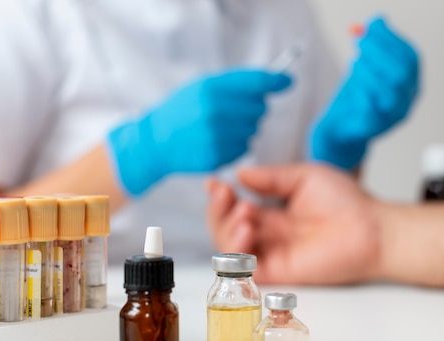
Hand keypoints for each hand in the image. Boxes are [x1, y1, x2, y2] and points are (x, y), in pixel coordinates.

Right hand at [107, 69, 291, 195]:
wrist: (156, 141)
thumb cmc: (182, 110)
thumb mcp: (202, 86)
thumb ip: (236, 83)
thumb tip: (276, 80)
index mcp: (211, 88)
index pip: (255, 81)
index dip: (276, 80)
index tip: (287, 81)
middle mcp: (215, 111)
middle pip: (260, 108)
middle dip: (253, 109)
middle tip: (234, 111)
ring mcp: (216, 136)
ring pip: (253, 130)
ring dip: (243, 129)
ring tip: (220, 128)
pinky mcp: (216, 157)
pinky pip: (244, 148)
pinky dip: (236, 145)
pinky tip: (217, 142)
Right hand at [207, 163, 381, 284]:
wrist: (372, 229)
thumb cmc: (347, 203)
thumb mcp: (303, 178)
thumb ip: (271, 178)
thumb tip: (241, 174)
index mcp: (273, 215)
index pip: (236, 209)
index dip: (221, 198)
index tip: (214, 183)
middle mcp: (269, 236)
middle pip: (226, 229)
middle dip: (218, 211)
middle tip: (226, 195)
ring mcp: (272, 255)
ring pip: (229, 249)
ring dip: (226, 228)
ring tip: (244, 212)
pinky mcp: (278, 273)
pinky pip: (245, 269)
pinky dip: (237, 251)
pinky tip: (246, 230)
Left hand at [310, 17, 418, 170]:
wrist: (340, 129)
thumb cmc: (356, 96)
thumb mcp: (365, 68)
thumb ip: (372, 46)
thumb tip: (378, 19)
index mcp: (410, 84)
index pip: (410, 58)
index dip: (392, 40)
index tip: (372, 25)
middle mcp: (407, 101)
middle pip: (401, 73)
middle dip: (380, 52)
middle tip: (358, 41)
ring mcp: (393, 117)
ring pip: (389, 91)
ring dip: (369, 71)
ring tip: (352, 61)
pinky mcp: (374, 129)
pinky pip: (371, 109)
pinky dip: (361, 92)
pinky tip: (352, 85)